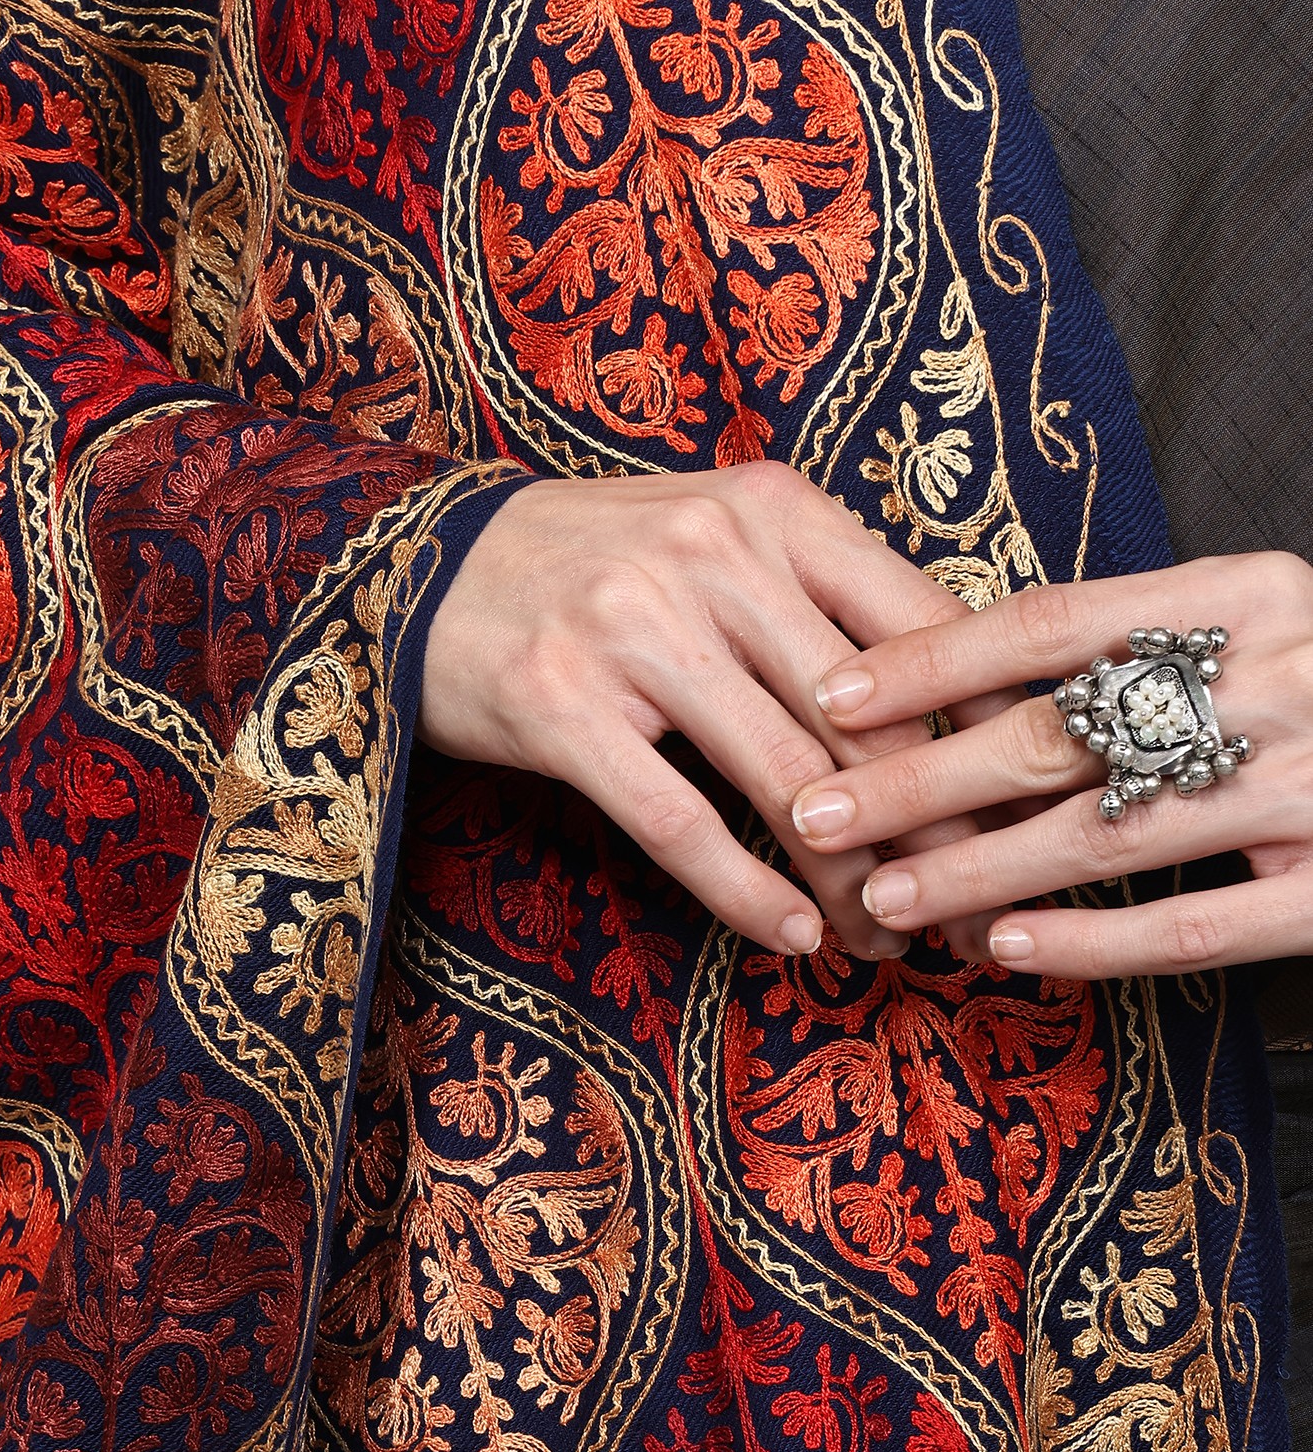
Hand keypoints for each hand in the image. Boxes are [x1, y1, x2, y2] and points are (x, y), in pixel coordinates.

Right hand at [422, 463, 982, 958]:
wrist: (424, 566)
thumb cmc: (597, 566)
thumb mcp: (721, 540)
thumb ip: (825, 597)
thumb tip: (957, 698)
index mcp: (773, 510)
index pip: (923, 627)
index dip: (989, 730)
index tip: (1027, 810)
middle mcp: (712, 557)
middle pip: (870, 722)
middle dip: (939, 832)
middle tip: (974, 907)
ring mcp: (633, 631)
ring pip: (790, 783)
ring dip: (854, 882)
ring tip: (892, 942)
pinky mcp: (563, 709)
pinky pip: (682, 824)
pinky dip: (750, 895)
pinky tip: (798, 938)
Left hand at [784, 551, 1312, 976]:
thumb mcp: (1258, 621)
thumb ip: (1139, 640)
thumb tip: (957, 681)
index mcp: (1247, 591)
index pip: (1052, 619)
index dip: (931, 661)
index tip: (829, 694)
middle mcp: (1277, 678)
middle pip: (1059, 732)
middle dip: (920, 779)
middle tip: (814, 812)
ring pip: (1109, 836)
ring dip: (982, 871)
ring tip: (886, 895)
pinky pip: (1194, 923)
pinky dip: (1093, 941)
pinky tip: (1009, 953)